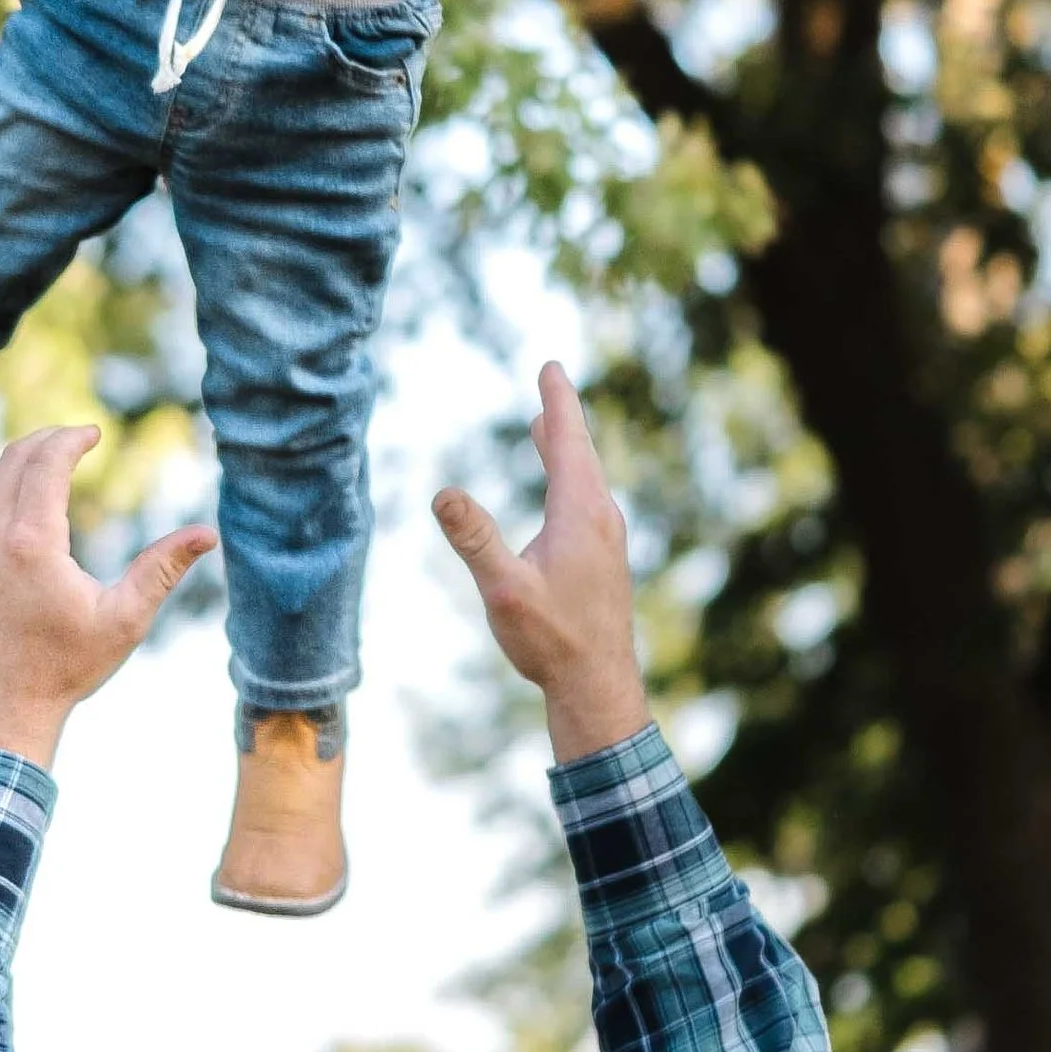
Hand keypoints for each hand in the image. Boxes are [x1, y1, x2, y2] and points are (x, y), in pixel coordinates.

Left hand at [0, 425, 215, 770]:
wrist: (1, 709)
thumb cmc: (66, 667)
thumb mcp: (124, 619)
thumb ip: (163, 569)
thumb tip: (208, 533)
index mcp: (31, 541)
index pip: (45, 462)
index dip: (70, 438)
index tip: (94, 431)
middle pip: (13, 460)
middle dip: (46, 439)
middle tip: (76, 437)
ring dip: (18, 458)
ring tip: (49, 456)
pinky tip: (17, 493)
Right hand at [433, 363, 650, 763]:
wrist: (598, 685)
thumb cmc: (551, 640)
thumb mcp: (505, 590)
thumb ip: (475, 539)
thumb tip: (442, 493)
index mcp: (580, 513)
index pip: (568, 442)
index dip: (558, 402)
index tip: (551, 366)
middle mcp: (602, 518)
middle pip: (580, 453)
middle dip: (561, 416)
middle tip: (552, 381)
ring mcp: (608, 540)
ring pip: (586, 479)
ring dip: (566, 448)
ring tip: (549, 427)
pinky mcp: (605, 560)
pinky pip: (588, 501)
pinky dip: (572, 477)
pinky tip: (564, 492)